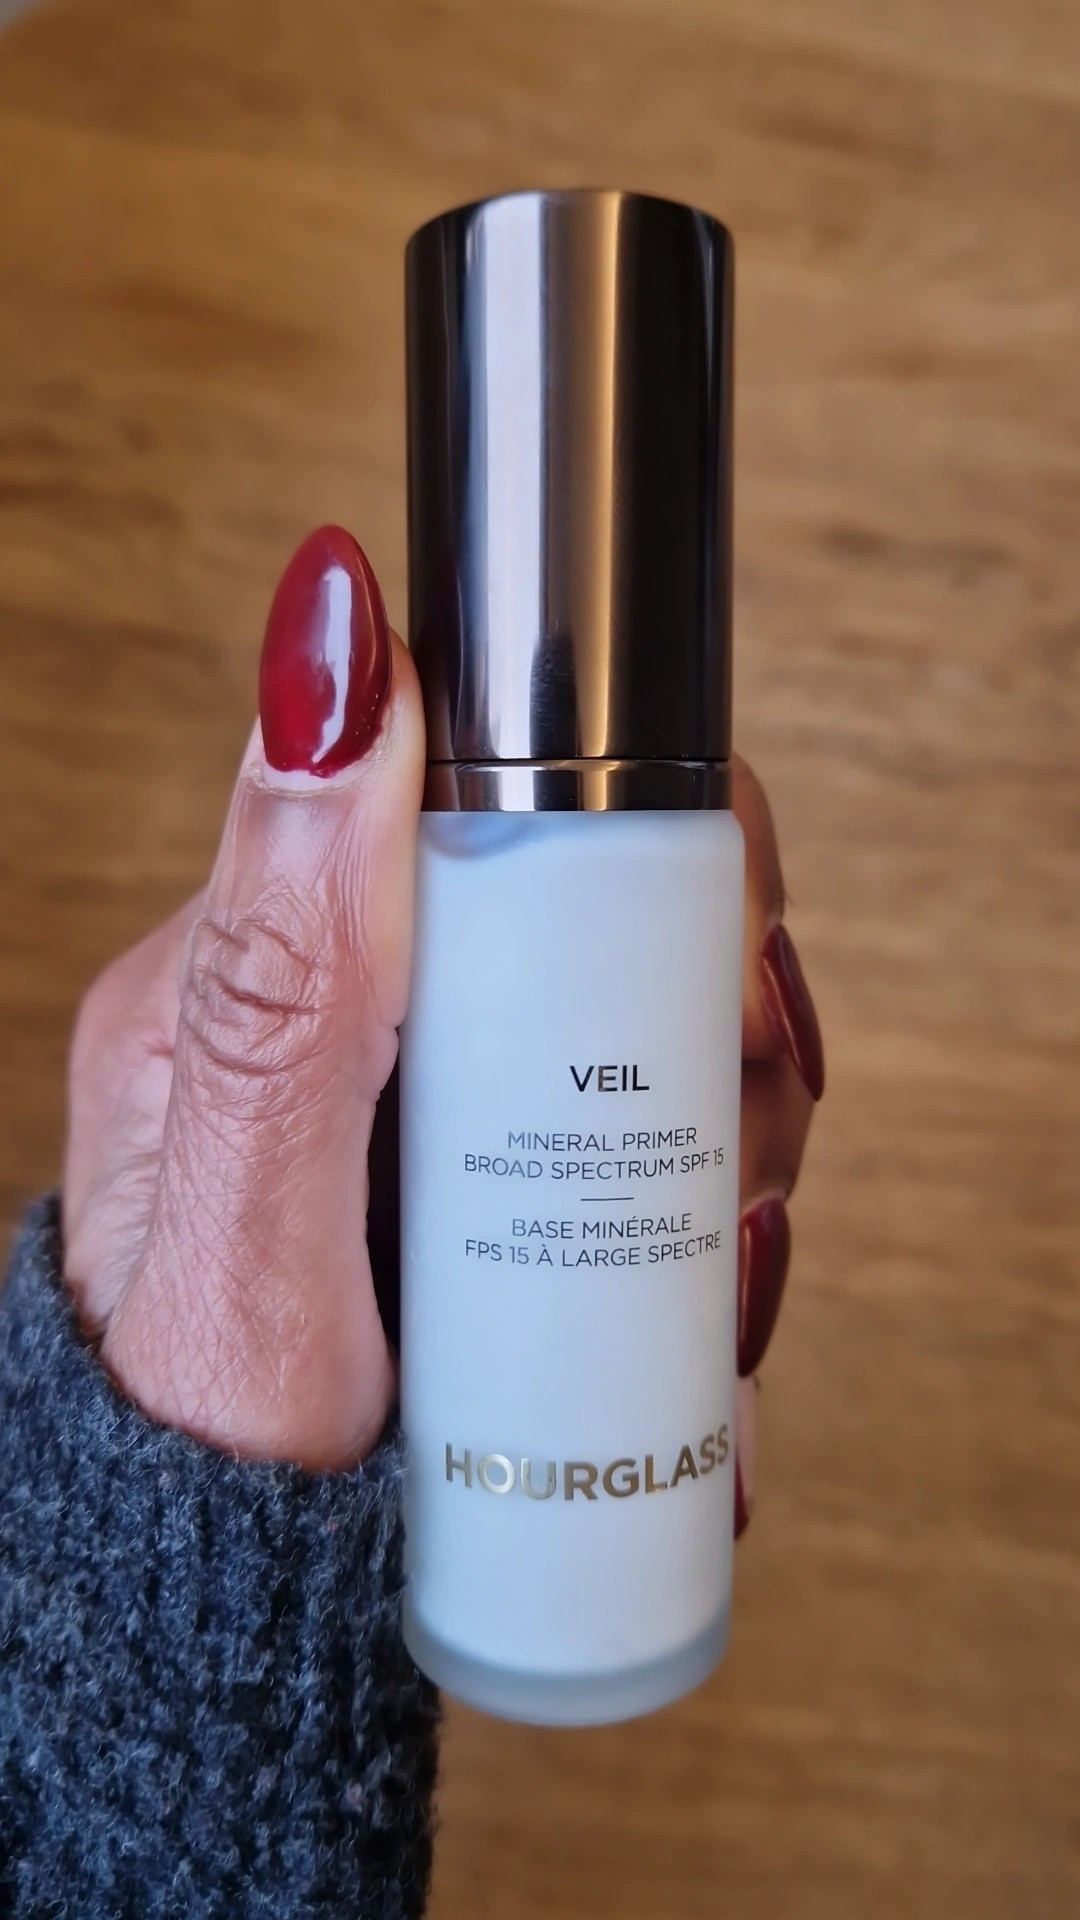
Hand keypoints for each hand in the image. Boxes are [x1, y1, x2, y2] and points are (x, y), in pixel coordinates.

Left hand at [63, 526, 822, 1505]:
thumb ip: (288, 958)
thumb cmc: (199, 1444)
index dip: (636, 851)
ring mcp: (413, 1115)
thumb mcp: (245, 1203)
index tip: (718, 980)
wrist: (214, 1619)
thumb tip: (329, 644)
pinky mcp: (474, 1198)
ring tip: (715, 1271)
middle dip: (701, 1028)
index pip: (475, 803)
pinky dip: (690, 1220)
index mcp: (256, 977)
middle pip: (577, 927)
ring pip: (621, 1040)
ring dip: (715, 1138)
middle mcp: (339, 1029)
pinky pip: (615, 1143)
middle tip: (726, 1161)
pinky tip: (698, 1310)